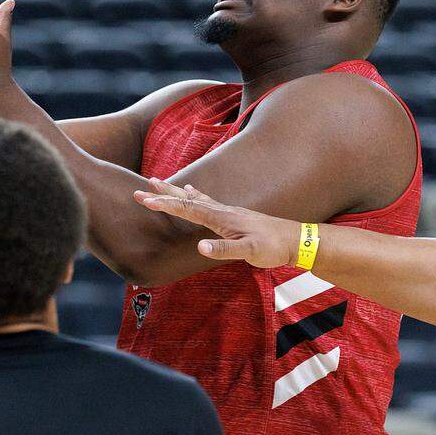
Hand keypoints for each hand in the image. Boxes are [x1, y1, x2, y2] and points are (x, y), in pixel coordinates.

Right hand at [132, 179, 300, 267]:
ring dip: (175, 191)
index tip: (144, 200)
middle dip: (163, 193)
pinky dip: (193, 195)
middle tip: (141, 187)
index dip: (165, 204)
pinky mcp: (232, 216)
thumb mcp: (250, 252)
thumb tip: (200, 247)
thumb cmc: (273, 247)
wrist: (295, 240)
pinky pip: (206, 202)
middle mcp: (222, 211)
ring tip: (159, 182)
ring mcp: (227, 212)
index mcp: (221, 218)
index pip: (187, 209)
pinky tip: (192, 191)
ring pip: (194, 198)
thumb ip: (225, 250)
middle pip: (186, 199)